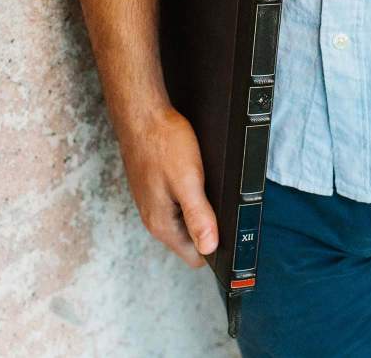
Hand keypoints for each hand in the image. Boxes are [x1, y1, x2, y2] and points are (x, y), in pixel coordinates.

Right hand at [114, 104, 218, 266]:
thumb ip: (198, 216)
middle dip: (209, 228)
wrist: (142, 114)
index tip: (229, 231)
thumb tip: (210, 248)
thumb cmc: (163, 143)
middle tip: (222, 202)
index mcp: (162, 224)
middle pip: (190, 240)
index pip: (194, 257)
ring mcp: (152, 203)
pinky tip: (196, 177)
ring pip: (184, 220)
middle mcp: (154, 218)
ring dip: (200, 209)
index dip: (215, 249)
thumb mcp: (188, 181)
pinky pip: (177, 203)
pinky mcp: (154, 188)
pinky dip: (190, 194)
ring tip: (209, 186)